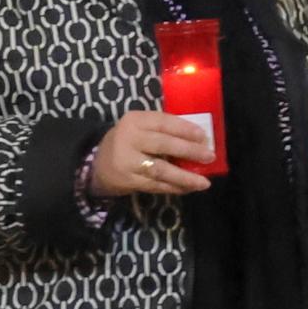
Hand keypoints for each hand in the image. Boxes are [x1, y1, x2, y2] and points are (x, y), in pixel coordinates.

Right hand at [85, 109, 215, 201]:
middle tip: (209, 156)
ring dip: (185, 177)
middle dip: (189, 151)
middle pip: (163, 144)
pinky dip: (174, 187)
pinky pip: (156, 185)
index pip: (163, 122)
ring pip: (161, 169)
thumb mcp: (140, 128)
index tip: (204, 136)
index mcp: (134, 120)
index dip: (185, 129)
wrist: (98, 165)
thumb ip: (163, 130)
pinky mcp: (129, 180)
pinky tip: (189, 188)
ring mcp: (127, 161)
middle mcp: (129, 138)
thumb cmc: (128, 142)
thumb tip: (199, 139)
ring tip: (204, 182)